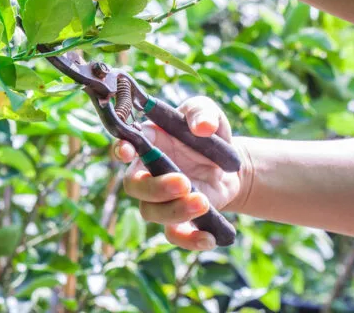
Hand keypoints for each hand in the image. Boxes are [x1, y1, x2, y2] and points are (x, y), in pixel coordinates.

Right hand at [114, 97, 241, 250]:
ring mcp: (160, 199)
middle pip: (134, 186)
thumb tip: (202, 127)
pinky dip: (189, 240)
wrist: (232, 166)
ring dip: (175, 210)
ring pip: (151, 212)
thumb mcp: (209, 114)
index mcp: (148, 141)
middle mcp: (147, 172)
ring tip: (203, 201)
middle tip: (184, 182)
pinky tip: (209, 238)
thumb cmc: (210, 134)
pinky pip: (174, 235)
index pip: (125, 146)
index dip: (121, 149)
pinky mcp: (178, 219)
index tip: (127, 152)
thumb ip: (202, 112)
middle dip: (155, 188)